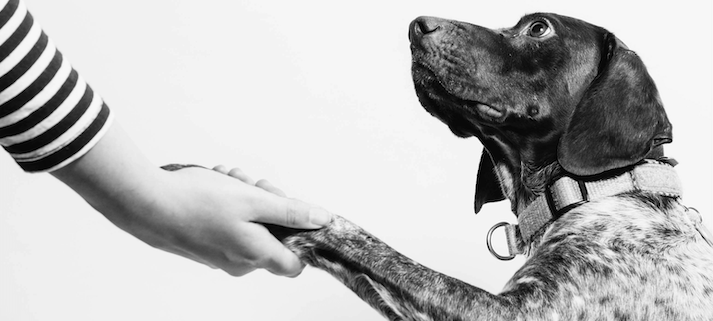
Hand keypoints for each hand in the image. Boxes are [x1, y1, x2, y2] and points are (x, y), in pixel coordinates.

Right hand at [52, 123, 331, 277]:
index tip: (293, 210)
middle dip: (268, 203)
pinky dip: (229, 203)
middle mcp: (240, 263)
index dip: (301, 235)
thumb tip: (322, 221)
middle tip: (252, 182)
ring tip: (229, 177)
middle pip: (274, 235)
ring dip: (246, 197)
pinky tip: (216, 183)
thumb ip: (291, 212)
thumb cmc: (196, 201)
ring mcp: (221, 256)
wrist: (144, 204)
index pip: (297, 263)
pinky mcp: (206, 246)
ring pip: (251, 224)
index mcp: (256, 256)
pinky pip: (230, 224)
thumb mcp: (253, 200)